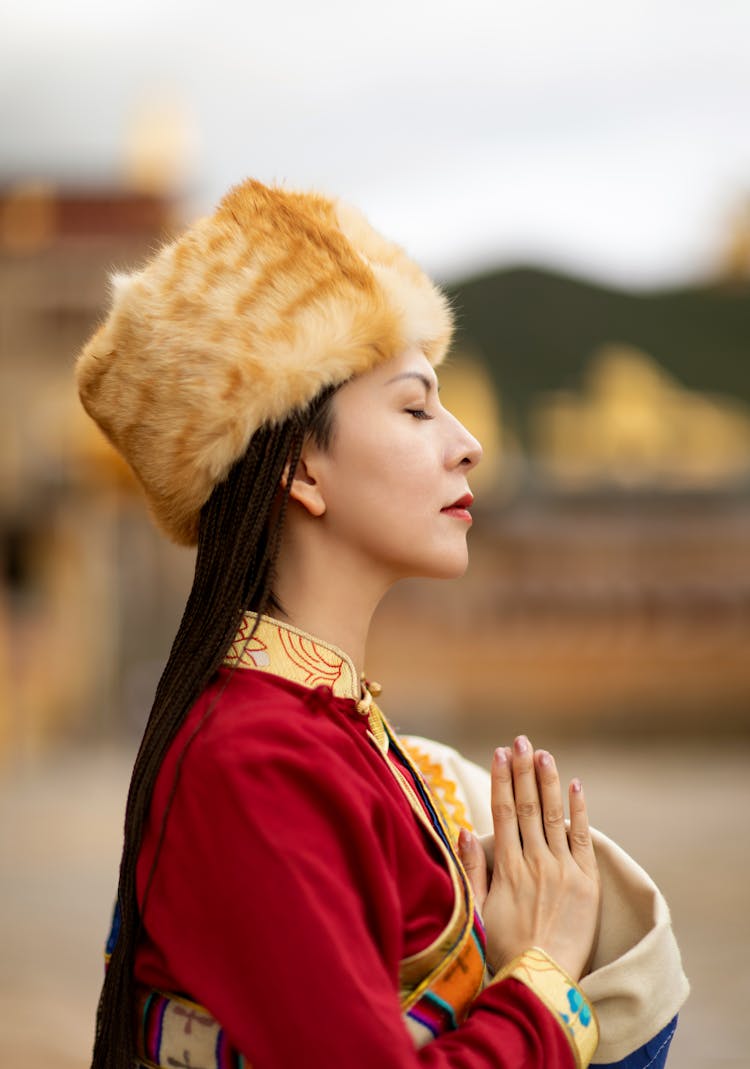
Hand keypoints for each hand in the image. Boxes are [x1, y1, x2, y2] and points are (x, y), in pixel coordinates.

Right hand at [459, 736, 599, 981]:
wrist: (542, 982)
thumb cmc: (504, 952)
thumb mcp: (477, 911)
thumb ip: (471, 870)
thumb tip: (463, 830)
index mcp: (507, 867)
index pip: (503, 812)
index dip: (501, 780)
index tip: (499, 753)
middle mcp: (534, 861)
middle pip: (528, 805)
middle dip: (523, 770)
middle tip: (520, 740)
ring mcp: (562, 870)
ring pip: (554, 815)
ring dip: (548, 781)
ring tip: (543, 753)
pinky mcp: (586, 883)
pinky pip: (582, 838)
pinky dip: (579, 810)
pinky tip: (575, 785)